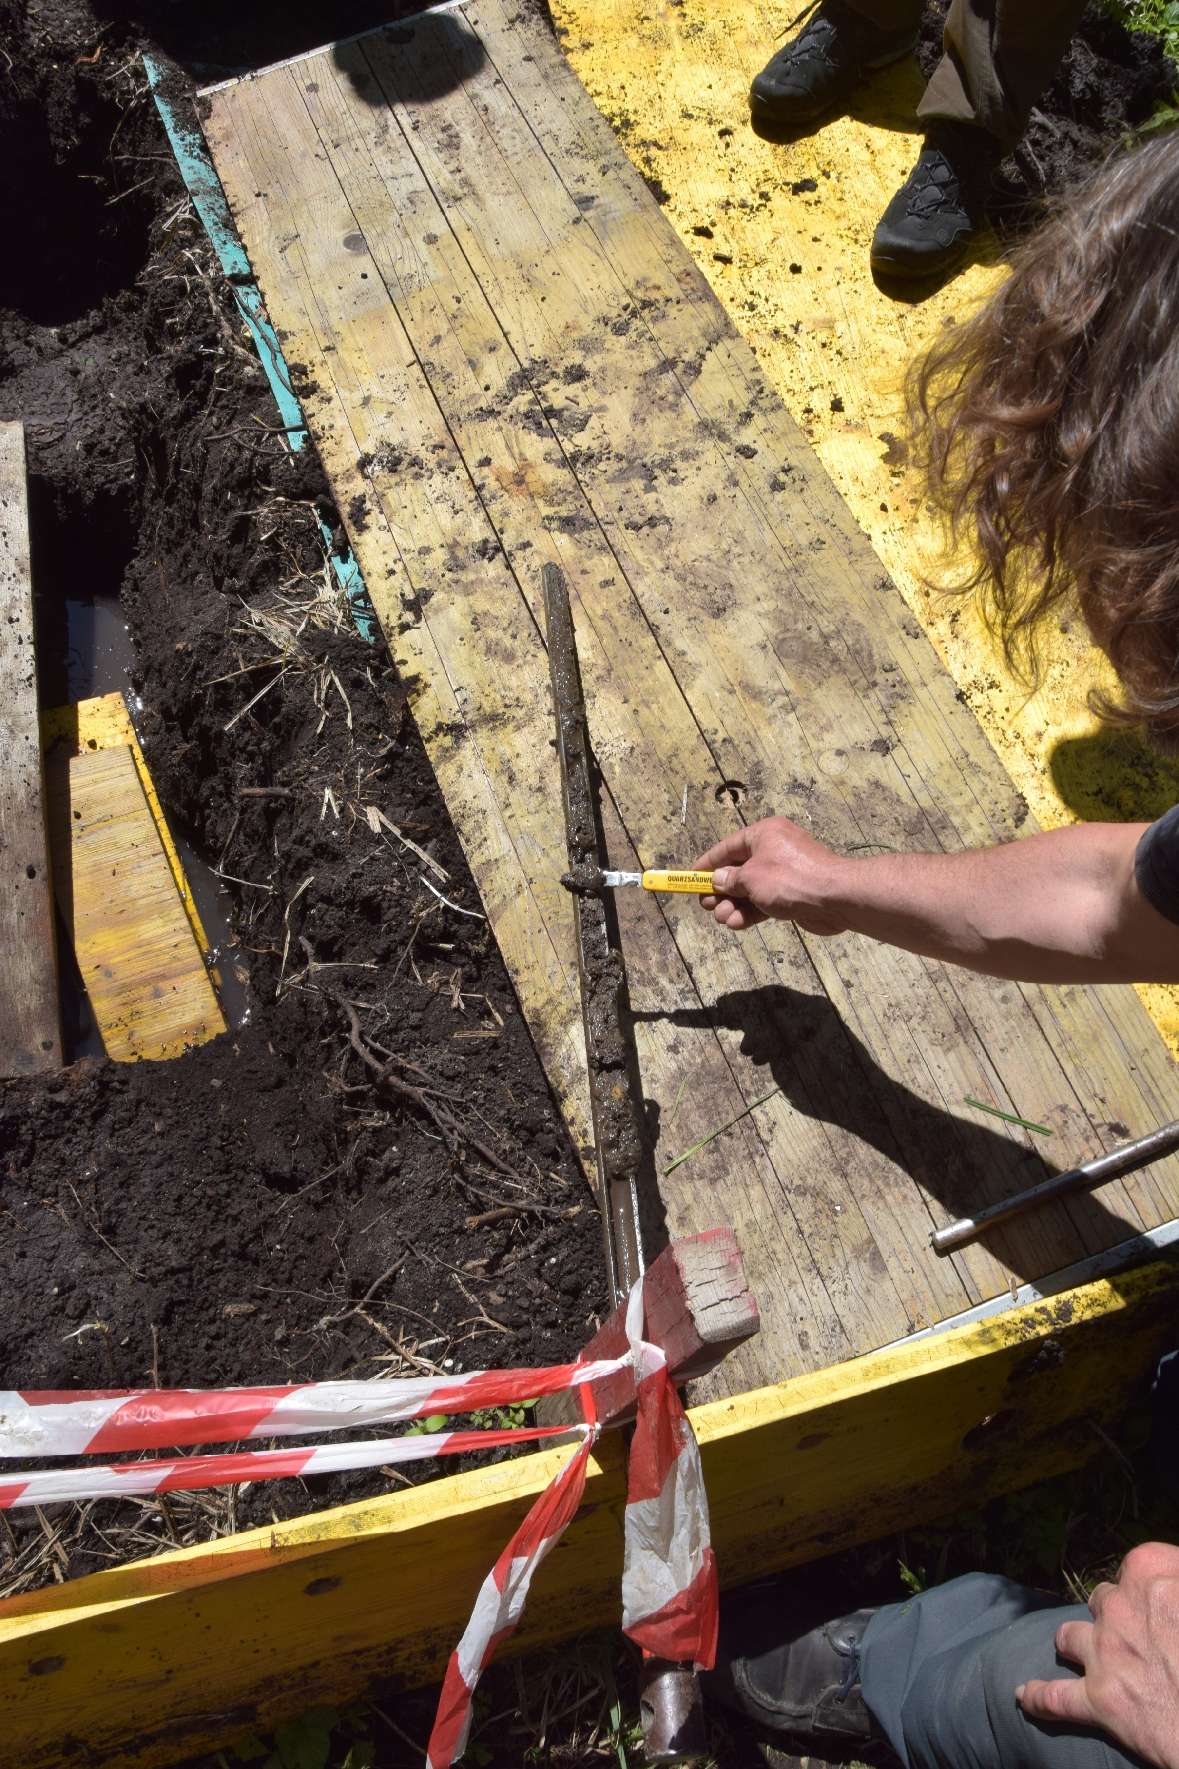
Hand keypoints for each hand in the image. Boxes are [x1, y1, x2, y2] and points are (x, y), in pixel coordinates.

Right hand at [694, 816, 847, 934]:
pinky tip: (737, 923)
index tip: (689, 878)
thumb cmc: (791, 879)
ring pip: (750, 890)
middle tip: (706, 905)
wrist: (835, 898)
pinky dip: (750, 912)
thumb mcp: (751, 877)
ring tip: (723, 918)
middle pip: (738, 870)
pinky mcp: (792, 894)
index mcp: (764, 834)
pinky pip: (764, 901)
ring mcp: (784, 873)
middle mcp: (774, 850)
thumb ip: (730, 880)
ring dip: (734, 905)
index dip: (707, 864)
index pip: (727, 847)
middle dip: (720, 890)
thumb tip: (718, 879)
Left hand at [1016, 1543, 1178, 1767]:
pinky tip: (1024, 1696)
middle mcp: (1120, 1607)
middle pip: (1103, 1599)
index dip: (1149, 1584)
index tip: (1161, 1597)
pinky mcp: (1100, 1700)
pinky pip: (1055, 1698)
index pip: (1136, 1564)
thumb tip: (1174, 1573)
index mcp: (1151, 1573)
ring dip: (1077, 1643)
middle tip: (1138, 1635)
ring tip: (1083, 1651)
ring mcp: (1104, 1653)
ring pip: (1071, 1636)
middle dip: (1115, 1614)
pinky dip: (1039, 1698)